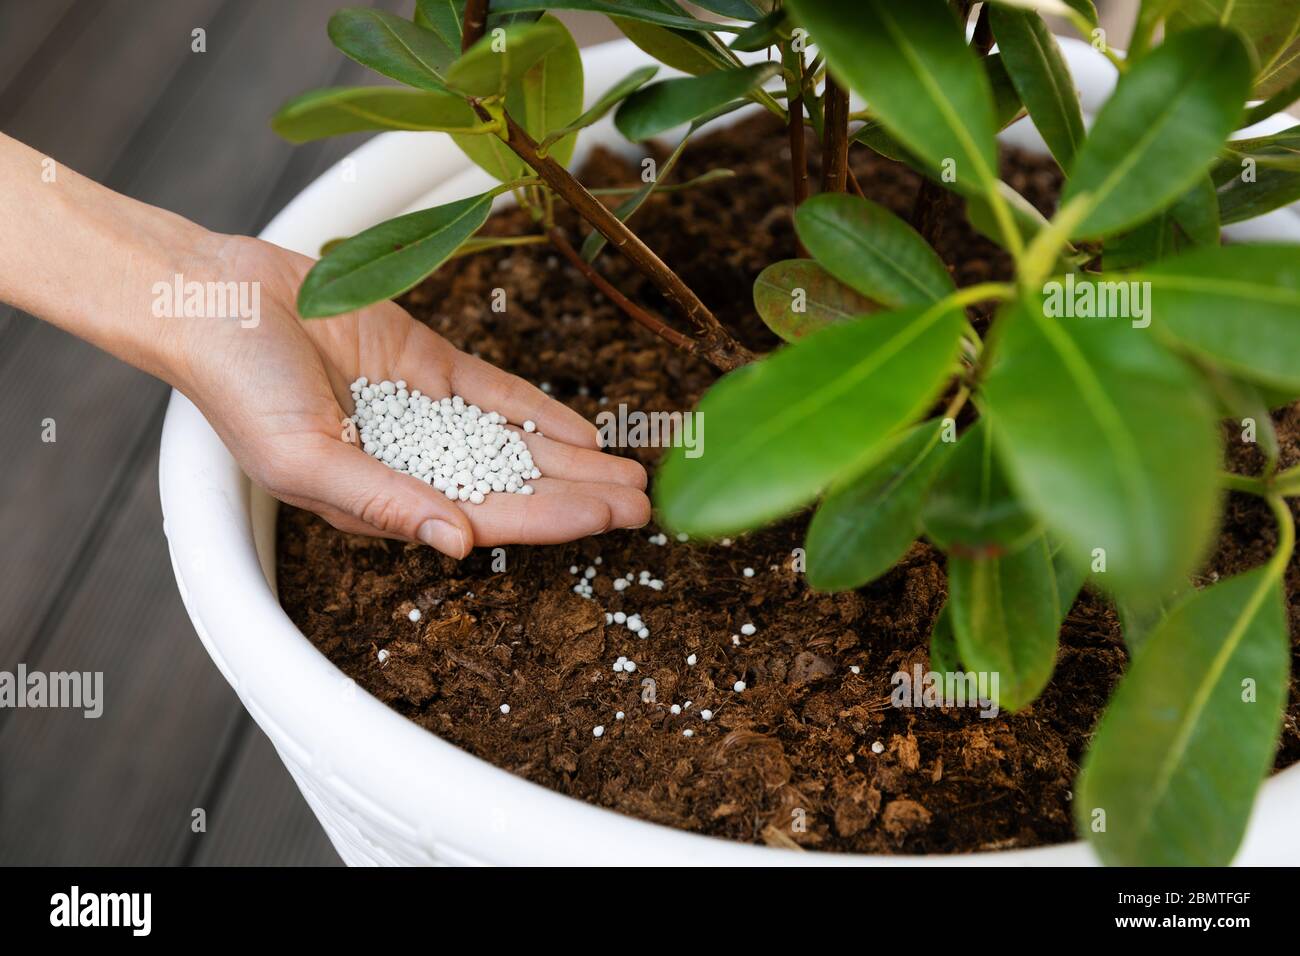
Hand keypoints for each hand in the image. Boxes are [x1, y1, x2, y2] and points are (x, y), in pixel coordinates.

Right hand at [172, 235, 649, 556]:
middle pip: (515, 486)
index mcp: (383, 498)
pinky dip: (539, 410)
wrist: (217, 300)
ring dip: (574, 459)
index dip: (551, 519)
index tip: (610, 520)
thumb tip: (457, 543)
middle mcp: (413, 462)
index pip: (486, 517)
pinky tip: (584, 428)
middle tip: (647, 504)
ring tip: (632, 471)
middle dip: (581, 497)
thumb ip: (382, 501)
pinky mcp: (427, 364)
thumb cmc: (239, 389)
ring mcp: (425, 412)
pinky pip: (495, 393)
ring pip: (516, 443)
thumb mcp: (304, 458)